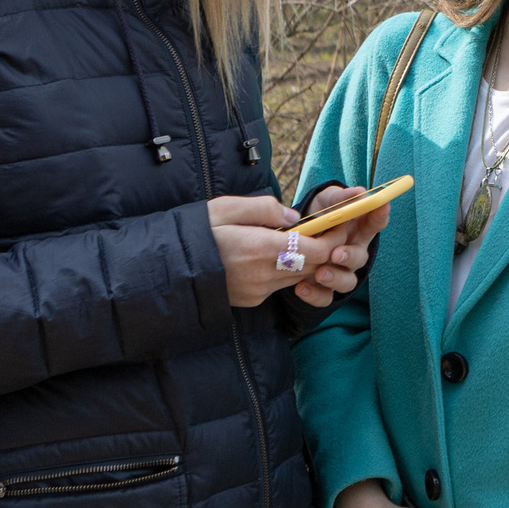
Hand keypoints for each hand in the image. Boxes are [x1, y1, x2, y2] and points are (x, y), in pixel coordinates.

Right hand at [206, 195, 374, 308]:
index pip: (316, 249)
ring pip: (298, 276)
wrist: (166, 269)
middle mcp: (263, 275)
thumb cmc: (197, 232)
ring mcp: (258, 291)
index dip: (333, 238)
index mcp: (260, 248)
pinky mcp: (251, 300)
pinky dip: (286, 270)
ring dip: (307, 260)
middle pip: (313, 265)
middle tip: (332, 229)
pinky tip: (278, 256)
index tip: (341, 223)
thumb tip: (295, 217)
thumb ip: (265, 208)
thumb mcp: (227, 207)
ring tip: (307, 239)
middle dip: (326, 248)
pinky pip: (280, 284)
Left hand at [283, 184, 393, 307]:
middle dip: (350, 256)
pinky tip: (300, 286)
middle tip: (336, 254)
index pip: (374, 224)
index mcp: (357, 231)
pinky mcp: (323, 290)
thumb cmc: (314, 217)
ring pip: (347, 282)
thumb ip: (339, 198)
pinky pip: (325, 298)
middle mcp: (351, 253)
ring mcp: (339, 273)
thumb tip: (359, 192)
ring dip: (335, 278)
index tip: (381, 205)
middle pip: (360, 258)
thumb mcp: (324, 203)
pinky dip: (314, 295)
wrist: (290, 241)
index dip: (380, 216)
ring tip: (319, 273)